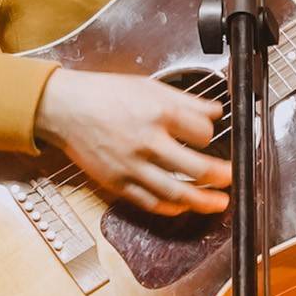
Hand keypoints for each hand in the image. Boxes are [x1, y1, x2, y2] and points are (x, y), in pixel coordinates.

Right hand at [40, 68, 231, 216]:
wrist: (64, 108)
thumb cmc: (104, 95)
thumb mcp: (149, 87)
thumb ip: (186, 101)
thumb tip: (216, 112)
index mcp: (158, 112)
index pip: (203, 132)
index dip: (211, 135)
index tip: (211, 138)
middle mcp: (147, 141)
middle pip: (197, 168)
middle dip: (221, 177)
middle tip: (232, 179)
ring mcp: (132, 165)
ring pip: (176, 192)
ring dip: (202, 201)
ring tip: (218, 203)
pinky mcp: (117, 182)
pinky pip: (149, 202)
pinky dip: (170, 207)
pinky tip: (182, 206)